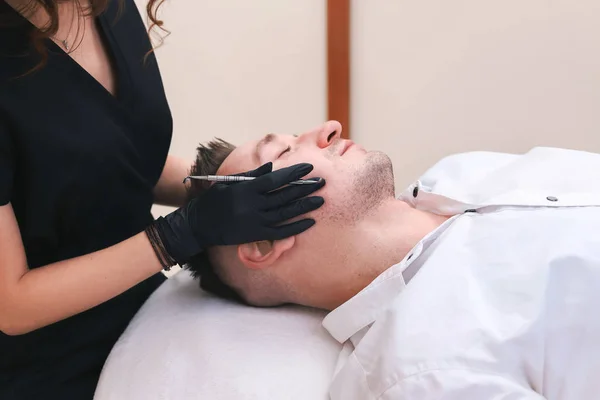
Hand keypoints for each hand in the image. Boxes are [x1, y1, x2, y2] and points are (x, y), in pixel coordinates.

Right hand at [154, 163, 324, 263]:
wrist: (198, 225)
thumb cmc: (214, 200)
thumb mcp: (229, 183)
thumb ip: (252, 175)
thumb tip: (272, 167)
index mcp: (246, 189)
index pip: (275, 179)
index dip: (294, 174)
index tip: (309, 169)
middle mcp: (252, 205)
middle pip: (284, 195)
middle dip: (305, 188)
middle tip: (322, 183)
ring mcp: (254, 221)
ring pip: (285, 213)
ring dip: (304, 206)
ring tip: (321, 200)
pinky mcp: (255, 236)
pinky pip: (280, 232)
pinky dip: (295, 228)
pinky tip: (309, 222)